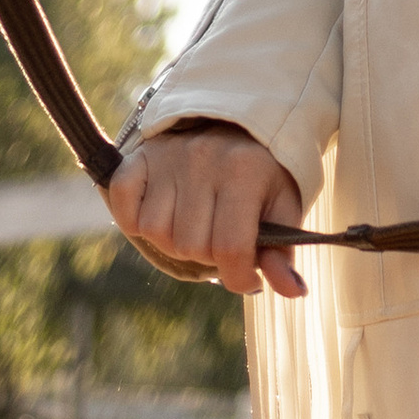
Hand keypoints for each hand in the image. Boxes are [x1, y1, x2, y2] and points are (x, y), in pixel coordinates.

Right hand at [107, 121, 306, 298]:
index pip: (231, 248)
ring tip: (195, 222)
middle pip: (191, 246)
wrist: (236, 127)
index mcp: (245, 171)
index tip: (247, 277)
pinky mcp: (141, 157)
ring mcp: (169, 156)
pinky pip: (125, 205)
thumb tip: (294, 291)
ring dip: (174, 240)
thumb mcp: (282, 209)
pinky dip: (136, 219)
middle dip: (207, 255)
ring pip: (157, 232)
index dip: (238, 277)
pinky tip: (162, 212)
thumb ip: (283, 252)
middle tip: (220, 235)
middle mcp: (204, 159)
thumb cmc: (262, 178)